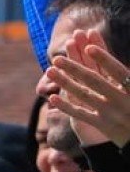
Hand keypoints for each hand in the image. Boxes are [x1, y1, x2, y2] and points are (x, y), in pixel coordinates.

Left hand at [48, 26, 129, 147]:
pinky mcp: (103, 125)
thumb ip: (129, 78)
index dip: (104, 58)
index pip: (118, 71)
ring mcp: (110, 113)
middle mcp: (121, 100)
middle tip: (57, 58)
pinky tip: (52, 98)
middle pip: (95, 81)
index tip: (89, 47)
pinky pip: (82, 114)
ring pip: (84, 95)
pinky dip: (67, 107)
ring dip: (65, 82)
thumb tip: (120, 64)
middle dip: (75, 68)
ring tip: (49, 70)